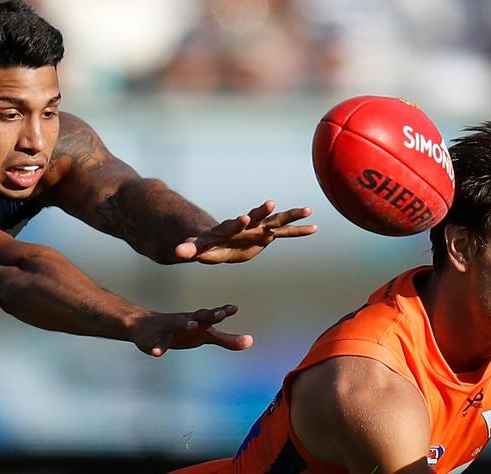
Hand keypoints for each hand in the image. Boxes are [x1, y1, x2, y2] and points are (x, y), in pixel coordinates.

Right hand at [130, 305, 252, 355]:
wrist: (143, 326)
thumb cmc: (181, 331)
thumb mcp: (205, 336)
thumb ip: (227, 340)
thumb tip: (251, 341)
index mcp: (196, 321)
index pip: (211, 316)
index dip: (222, 312)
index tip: (234, 309)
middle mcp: (183, 321)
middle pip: (197, 317)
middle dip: (208, 315)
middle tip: (220, 314)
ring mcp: (167, 330)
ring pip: (176, 325)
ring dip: (185, 325)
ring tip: (193, 326)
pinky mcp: (152, 341)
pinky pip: (155, 345)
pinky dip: (157, 348)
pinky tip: (157, 354)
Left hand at [174, 201, 316, 263]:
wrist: (218, 238)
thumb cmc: (206, 243)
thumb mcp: (195, 247)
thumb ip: (188, 248)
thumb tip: (176, 252)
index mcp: (229, 229)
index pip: (233, 224)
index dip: (238, 222)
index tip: (244, 218)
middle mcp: (246, 225)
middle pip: (256, 216)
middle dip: (263, 211)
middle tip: (271, 203)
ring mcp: (259, 229)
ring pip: (276, 221)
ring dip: (290, 216)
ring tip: (308, 210)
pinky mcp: (267, 235)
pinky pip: (286, 234)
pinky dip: (299, 231)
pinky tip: (315, 228)